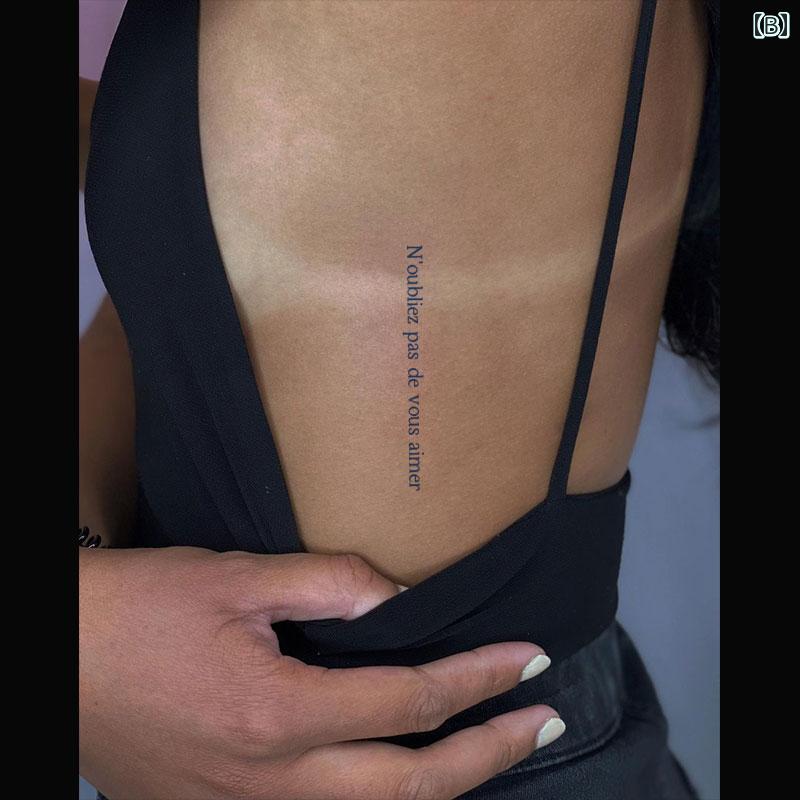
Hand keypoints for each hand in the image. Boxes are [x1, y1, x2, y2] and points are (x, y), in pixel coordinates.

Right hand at [80, 547, 562, 798]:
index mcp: (278, 715)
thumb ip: (326, 583)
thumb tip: (397, 596)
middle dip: (490, 752)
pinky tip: (405, 777)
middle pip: (411, 785)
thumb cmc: (140, 612)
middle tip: (544, 721)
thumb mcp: (235, 577)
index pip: (409, 701)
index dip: (479, 678)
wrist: (63, 658)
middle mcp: (271, 782)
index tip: (528, 659)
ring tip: (492, 751)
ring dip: (447, 787)